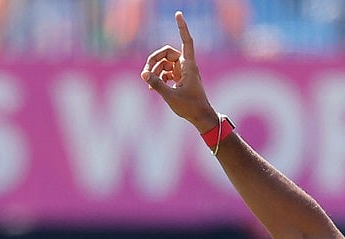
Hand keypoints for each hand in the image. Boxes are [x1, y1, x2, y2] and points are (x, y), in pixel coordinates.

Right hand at [140, 11, 217, 132]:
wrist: (201, 117)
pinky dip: (159, 77)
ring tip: (150, 83)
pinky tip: (153, 87)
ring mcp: (183, 72)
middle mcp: (186, 66)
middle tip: (146, 71)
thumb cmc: (190, 107)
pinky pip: (166, 72)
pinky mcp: (180, 79)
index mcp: (189, 66)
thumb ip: (156, 84)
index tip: (178, 14)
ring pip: (165, 63)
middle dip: (155, 59)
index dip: (182, 27)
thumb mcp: (170, 96)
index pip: (186, 41)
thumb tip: (143, 74)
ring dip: (155, 70)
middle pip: (167, 53)